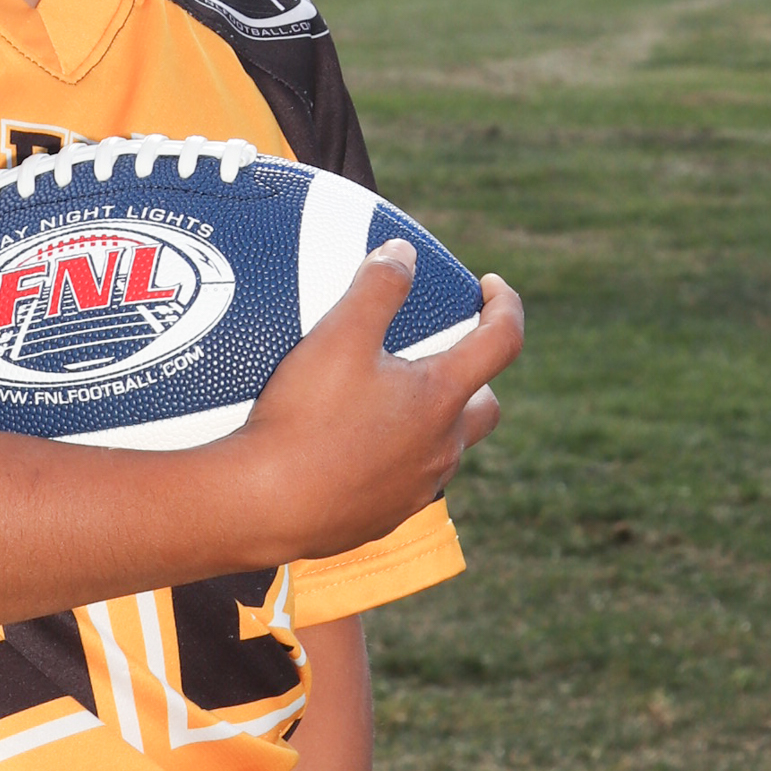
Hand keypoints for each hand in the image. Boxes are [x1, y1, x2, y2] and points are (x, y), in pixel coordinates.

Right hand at [224, 245, 523, 564]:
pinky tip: (353, 446)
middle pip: (486, 407)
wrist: (266, 506)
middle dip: (478, 378)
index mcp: (441, 397)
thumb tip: (403, 253)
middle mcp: (442, 447)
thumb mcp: (338, 336)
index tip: (490, 286)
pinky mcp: (385, 517)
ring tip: (388, 400)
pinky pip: (406, 481)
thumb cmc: (305, 419)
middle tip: (444, 357)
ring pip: (444, 448)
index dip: (505, 305)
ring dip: (432, 420)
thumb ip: (378, 287)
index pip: (501, 341)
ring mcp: (416, 488)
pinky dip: (396, 457)